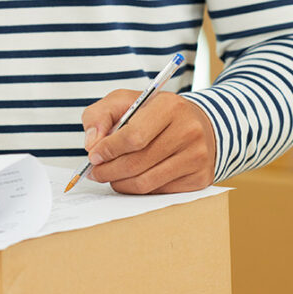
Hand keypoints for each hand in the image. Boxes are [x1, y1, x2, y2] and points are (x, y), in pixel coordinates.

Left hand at [81, 89, 215, 193]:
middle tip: (96, 172)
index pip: (133, 137)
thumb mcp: (126, 101)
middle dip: (108, 171)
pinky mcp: (200, 178)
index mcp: (170, 106)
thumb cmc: (157, 113)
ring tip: (111, 176)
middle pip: (136, 163)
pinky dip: (139, 189)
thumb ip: (100, 115)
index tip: (94, 156)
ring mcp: (197, 157)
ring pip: (145, 183)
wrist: (199, 124)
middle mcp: (188, 131)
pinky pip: (158, 192)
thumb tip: (92, 144)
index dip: (108, 150)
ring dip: (120, 183)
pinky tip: (133, 178)